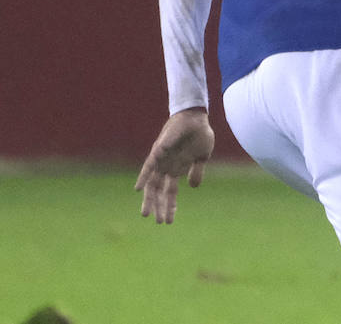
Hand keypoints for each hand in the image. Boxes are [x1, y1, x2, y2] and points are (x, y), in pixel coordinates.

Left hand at [135, 107, 214, 224]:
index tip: (169, 222)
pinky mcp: (159, 150)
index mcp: (177, 170)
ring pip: (151, 183)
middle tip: (158, 222)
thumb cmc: (200, 134)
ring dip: (149, 199)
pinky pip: (149, 165)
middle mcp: (166, 167)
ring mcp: (161, 160)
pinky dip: (143, 177)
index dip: (170, 206)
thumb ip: (197, 171)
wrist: (196, 117)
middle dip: (158, 207)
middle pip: (158, 191)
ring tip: (146, 214)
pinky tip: (138, 188)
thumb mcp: (202, 156)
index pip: (170, 192)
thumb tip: (193, 186)